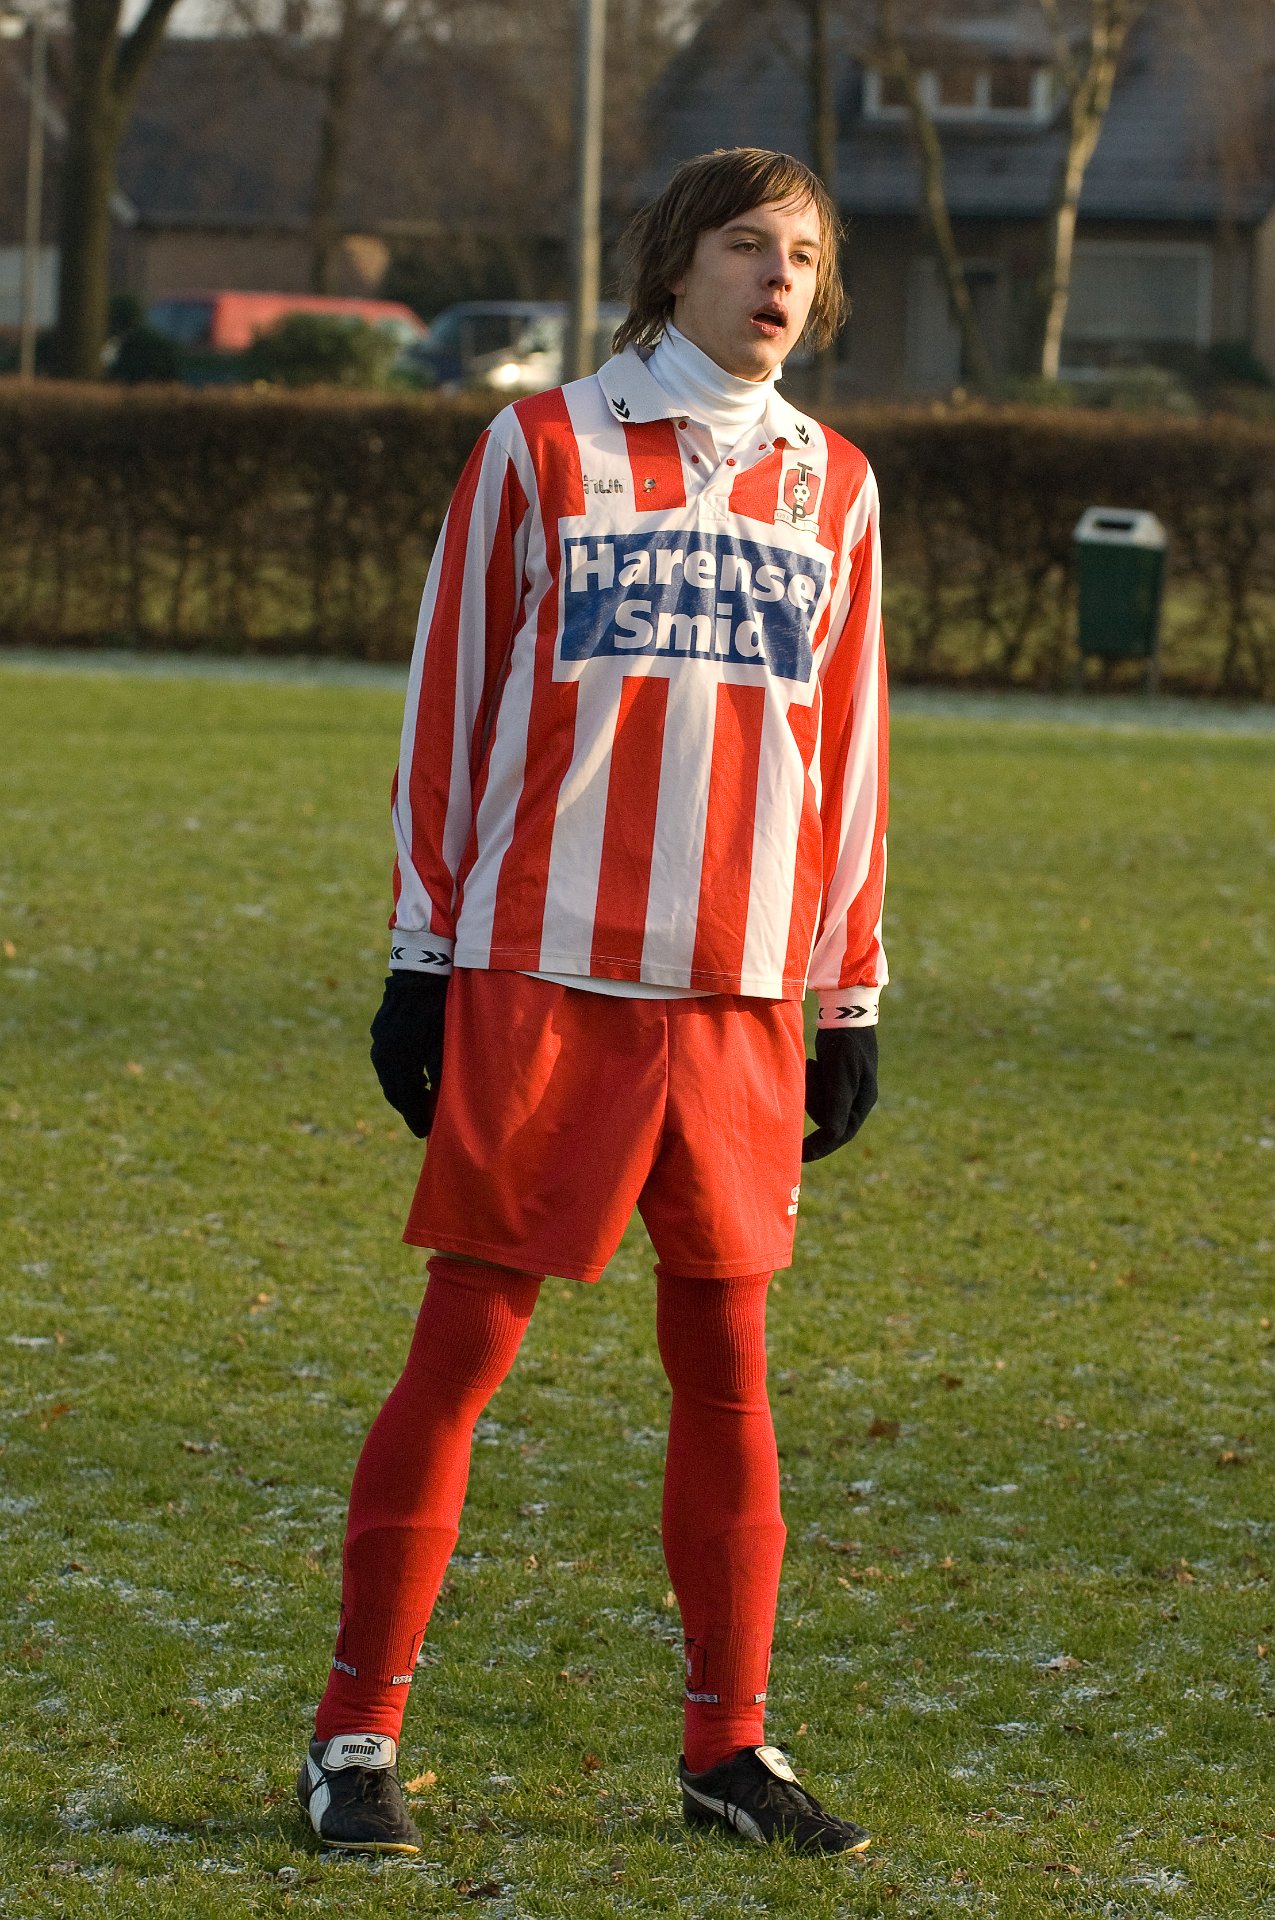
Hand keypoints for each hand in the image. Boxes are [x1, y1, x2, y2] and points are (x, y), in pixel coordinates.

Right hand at [369, 971, 449, 1137]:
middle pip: (394, 1092)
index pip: (406, 1100)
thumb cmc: (439, 1006)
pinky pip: (387, 1062)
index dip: (416, 1119)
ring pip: (389, 1077)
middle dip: (409, 1109)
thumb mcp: (445, 1042)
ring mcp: (379, 1041)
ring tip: (423, 1100)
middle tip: (423, 1122)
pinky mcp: (380, 1030)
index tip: (426, 1133)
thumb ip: (441, 1072)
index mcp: (399, 1060)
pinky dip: (400, 1075)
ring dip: (404, 1092)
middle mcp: (383, 1054)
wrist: (421, 970)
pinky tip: (416, 1076)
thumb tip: (441, 1100)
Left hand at [802, 1027, 877, 1163]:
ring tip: (812, 1065)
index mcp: (862, 1101)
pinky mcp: (833, 1077)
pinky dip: (810, 1080)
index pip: (840, 1134)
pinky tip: (812, 1062)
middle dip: (812, 1102)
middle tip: (807, 1076)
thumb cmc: (846, 1043)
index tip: (797, 1156)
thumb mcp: (842, 1075)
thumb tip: (834, 1136)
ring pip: (820, 1104)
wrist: (845, 1011)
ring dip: (811, 1089)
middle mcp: (856, 1098)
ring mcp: (845, 1088)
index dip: (820, 1147)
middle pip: (827, 1117)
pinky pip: (817, 1091)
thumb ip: (838, 1104)